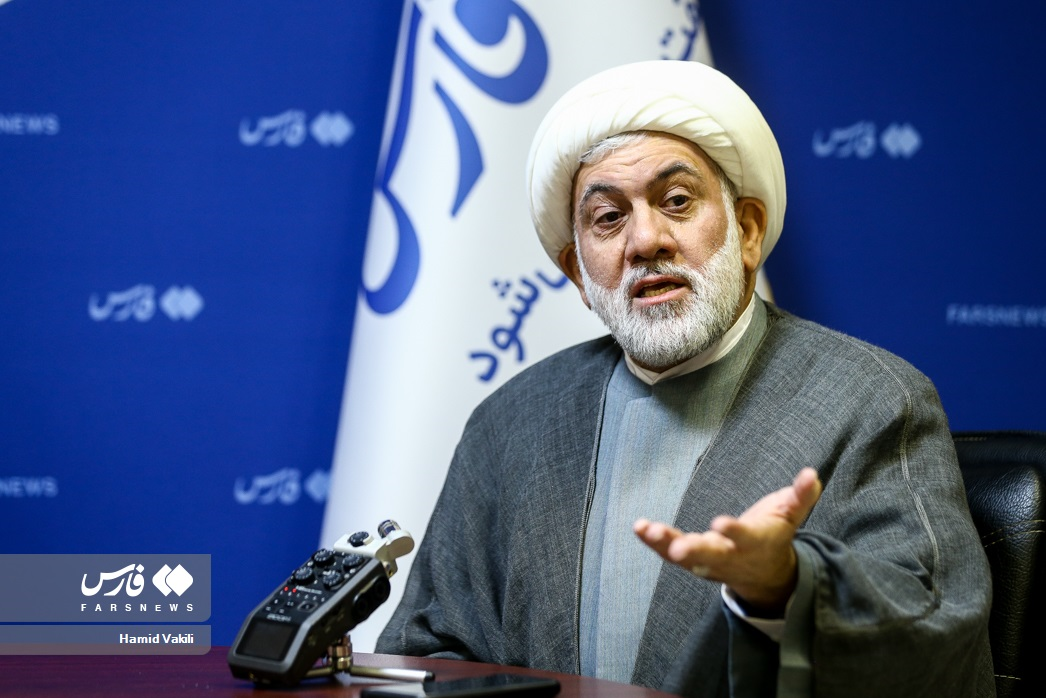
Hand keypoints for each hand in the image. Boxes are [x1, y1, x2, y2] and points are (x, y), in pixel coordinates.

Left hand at [633, 467, 821, 614]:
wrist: (764, 575)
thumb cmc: (774, 536)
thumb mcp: (790, 516)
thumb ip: (800, 496)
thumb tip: (812, 473)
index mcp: (755, 542)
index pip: (745, 537)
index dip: (734, 531)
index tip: (720, 523)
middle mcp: (730, 555)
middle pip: (711, 556)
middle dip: (694, 551)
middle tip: (678, 549)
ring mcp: (708, 561)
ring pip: (685, 557)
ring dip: (664, 544)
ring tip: (647, 530)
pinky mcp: (692, 560)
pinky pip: (668, 553)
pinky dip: (653, 542)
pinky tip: (638, 527)